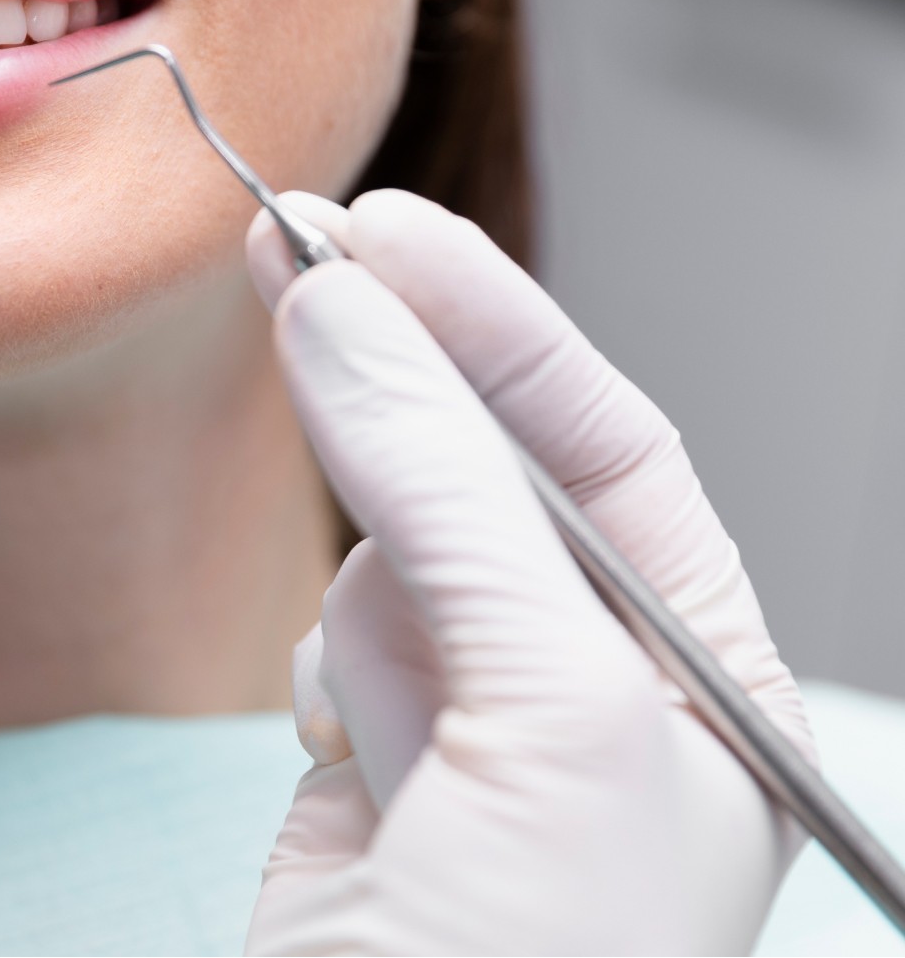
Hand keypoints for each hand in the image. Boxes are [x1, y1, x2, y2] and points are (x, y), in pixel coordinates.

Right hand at [241, 188, 811, 954]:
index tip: (381, 231)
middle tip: (294, 244)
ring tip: (376, 665)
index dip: (496, 326)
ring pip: (386, 550)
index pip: (604, 446)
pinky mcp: (364, 765)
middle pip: (485, 473)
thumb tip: (344, 314)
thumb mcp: (544, 713)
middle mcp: (593, 688)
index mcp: (702, 677)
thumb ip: (442, 496)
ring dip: (359, 560)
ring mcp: (472, 723)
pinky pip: (327, 640)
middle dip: (401, 368)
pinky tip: (344, 754)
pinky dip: (321, 663)